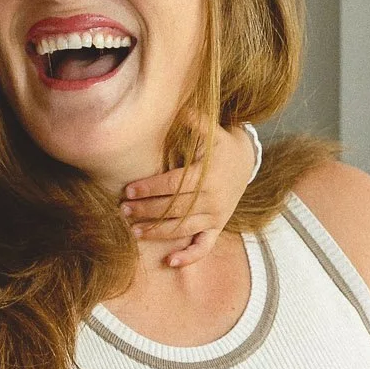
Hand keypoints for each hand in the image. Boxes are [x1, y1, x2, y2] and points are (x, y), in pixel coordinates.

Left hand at [119, 124, 254, 268]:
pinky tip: (170, 262)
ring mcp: (216, 215)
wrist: (247, 160)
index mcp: (207, 175)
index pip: (174, 184)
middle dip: (147, 211)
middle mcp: (212, 198)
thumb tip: (177, 106)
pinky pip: (205, 246)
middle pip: (174, 208)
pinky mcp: (218, 226)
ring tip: (134, 232)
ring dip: (158, 232)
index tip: (128, 190)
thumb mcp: (211, 129)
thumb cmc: (220, 144)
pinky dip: (189, 256)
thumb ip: (193, 120)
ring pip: (183, 228)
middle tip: (122, 212)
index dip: (150, 188)